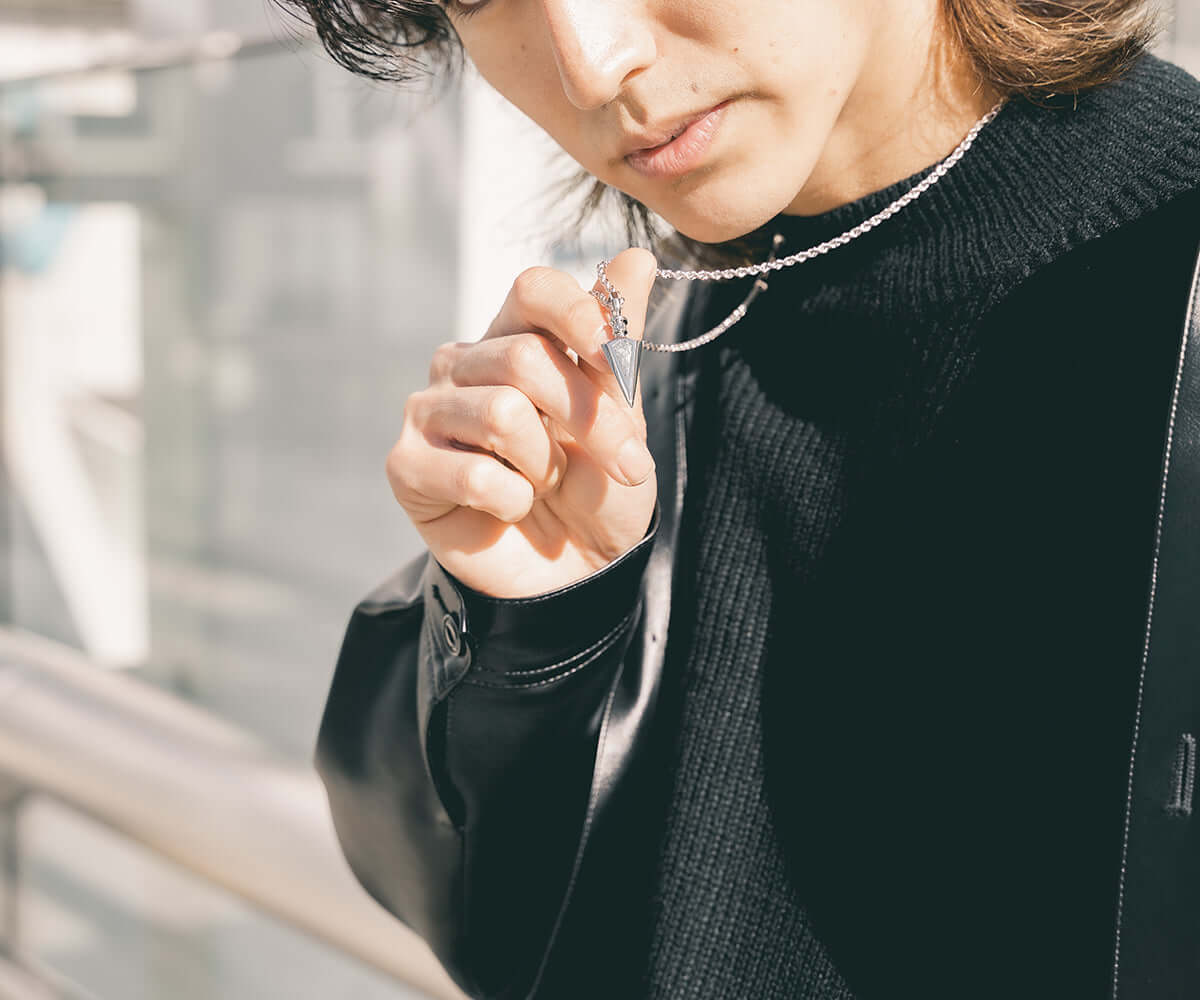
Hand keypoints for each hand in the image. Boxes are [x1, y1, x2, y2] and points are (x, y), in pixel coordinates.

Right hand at [386, 247, 658, 598]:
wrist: (576, 572)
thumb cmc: (597, 489)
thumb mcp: (623, 416)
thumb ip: (619, 341)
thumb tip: (640, 258)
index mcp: (516, 337)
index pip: (533, 288)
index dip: (576, 313)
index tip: (614, 358)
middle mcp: (465, 364)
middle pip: (524, 358)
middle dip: (588, 419)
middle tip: (620, 464)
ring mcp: (428, 411)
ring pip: (500, 413)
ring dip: (544, 464)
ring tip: (543, 484)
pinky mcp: (406, 465)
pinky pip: (474, 473)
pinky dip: (512, 501)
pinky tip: (509, 509)